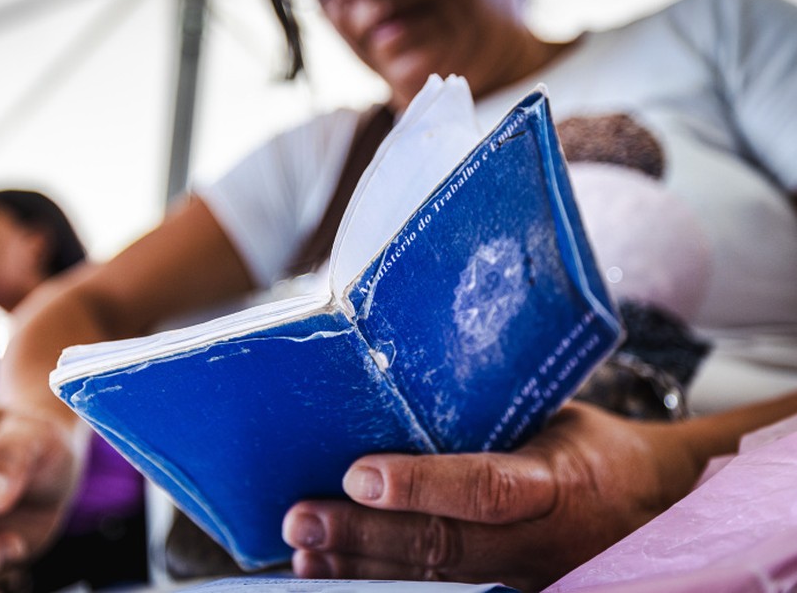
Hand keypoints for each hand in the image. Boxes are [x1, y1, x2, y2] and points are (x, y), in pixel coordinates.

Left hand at [283, 402, 704, 590]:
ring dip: (361, 566)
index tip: (358, 475)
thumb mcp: (554, 416)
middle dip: (365, 535)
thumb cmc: (592, 448)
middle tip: (302, 518)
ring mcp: (522, 578)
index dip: (420, 486)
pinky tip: (332, 570)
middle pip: (444, 547)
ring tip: (303, 549)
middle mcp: (538, 541)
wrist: (656, 509)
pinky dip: (380, 580)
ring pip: (435, 580)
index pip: (486, 489)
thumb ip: (487, 416)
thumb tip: (396, 384)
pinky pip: (440, 591)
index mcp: (557, 483)